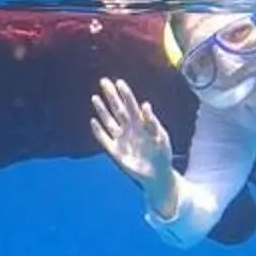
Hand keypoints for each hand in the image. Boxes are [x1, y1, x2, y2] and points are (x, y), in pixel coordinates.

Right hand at [89, 77, 178, 210]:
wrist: (157, 174)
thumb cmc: (162, 154)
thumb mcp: (161, 137)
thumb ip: (152, 122)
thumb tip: (145, 105)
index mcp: (141, 123)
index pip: (132, 105)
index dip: (125, 94)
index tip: (119, 82)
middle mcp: (129, 128)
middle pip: (118, 109)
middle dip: (111, 96)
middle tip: (104, 81)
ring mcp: (121, 139)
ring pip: (109, 121)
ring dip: (102, 110)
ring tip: (95, 98)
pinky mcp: (115, 152)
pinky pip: (104, 139)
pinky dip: (98, 131)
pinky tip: (93, 122)